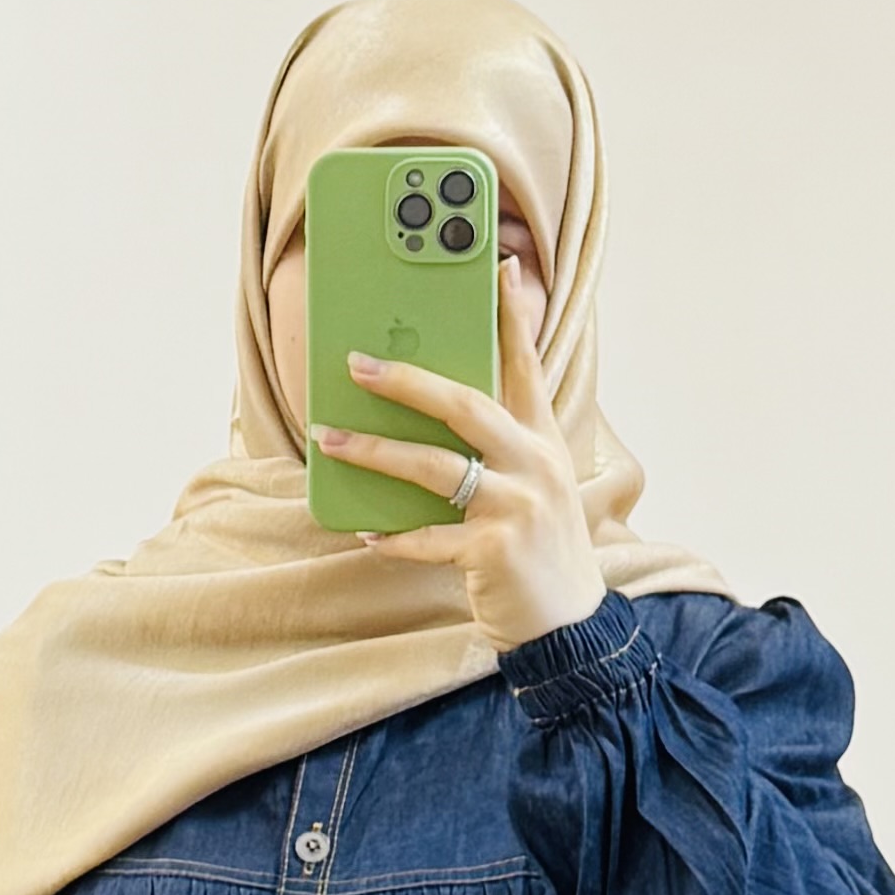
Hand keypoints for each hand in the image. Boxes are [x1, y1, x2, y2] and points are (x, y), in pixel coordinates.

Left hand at [318, 279, 606, 650]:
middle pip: (464, 405)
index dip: (511, 316)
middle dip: (405, 380)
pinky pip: (426, 537)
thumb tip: (426, 414)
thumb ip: (496, 447)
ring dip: (372, 451)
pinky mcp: (494, 551)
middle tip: (355, 363)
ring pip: (432, 466)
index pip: (526, 366)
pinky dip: (390, 534)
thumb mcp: (533, 487)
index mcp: (542, 442)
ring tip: (326, 438)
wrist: (569, 626)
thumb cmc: (537, 549)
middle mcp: (534, 466)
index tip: (497, 268)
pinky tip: (362, 529)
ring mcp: (517, 507)